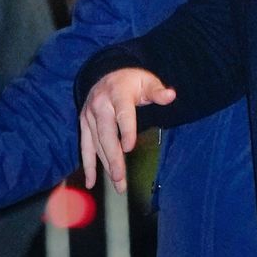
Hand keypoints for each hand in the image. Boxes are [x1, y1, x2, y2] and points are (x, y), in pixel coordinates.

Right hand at [78, 67, 175, 193]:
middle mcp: (100, 105)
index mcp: (117, 93)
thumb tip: (171, 95)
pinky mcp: (84, 124)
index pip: (122, 114)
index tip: (129, 148)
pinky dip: (88, 165)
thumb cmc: (132, 81)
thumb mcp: (147, 81)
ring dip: (105, 165)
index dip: (126, 130)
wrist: (106, 73)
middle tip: (120, 177)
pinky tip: (91, 182)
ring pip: (96, 143)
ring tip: (117, 184)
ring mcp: (89, 115)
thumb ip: (158, 91)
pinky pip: (85, 146)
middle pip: (106, 134)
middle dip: (113, 157)